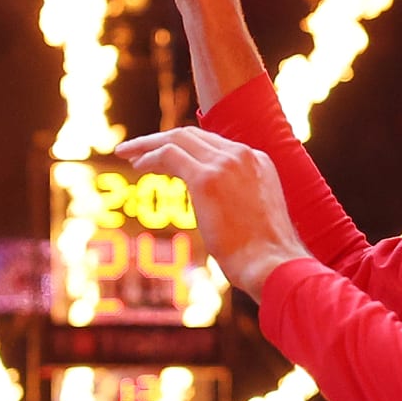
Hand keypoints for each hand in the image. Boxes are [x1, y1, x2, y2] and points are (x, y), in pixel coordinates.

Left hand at [116, 127, 308, 295]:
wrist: (274, 265)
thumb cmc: (266, 255)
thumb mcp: (257, 218)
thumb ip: (240, 202)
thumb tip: (222, 214)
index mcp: (258, 162)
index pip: (214, 144)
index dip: (186, 148)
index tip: (165, 157)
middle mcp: (243, 155)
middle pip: (194, 135)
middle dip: (161, 139)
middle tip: (135, 149)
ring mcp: (226, 164)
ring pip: (178, 138)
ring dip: (148, 144)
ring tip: (126, 154)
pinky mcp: (207, 179)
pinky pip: (169, 155)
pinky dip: (149, 157)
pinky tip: (137, 167)